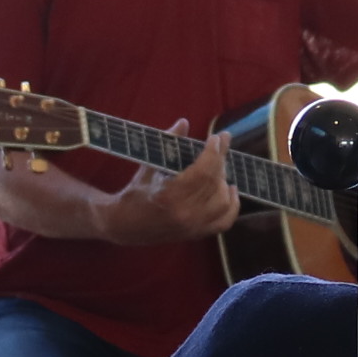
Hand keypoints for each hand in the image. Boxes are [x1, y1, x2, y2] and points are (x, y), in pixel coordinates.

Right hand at [99, 119, 240, 247]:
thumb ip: (167, 142)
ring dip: (225, 181)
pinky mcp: (196, 234)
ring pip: (223, 201)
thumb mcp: (148, 166)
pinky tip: (231, 190)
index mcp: (170, 196)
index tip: (217, 138)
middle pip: (215, 183)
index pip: (203, 171)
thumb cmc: (134, 193)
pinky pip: (224, 222)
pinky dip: (233, 206)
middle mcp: (185, 214)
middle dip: (221, 161)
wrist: (124, 226)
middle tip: (219, 147)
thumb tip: (184, 122)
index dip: (214, 152)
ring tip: (220, 167)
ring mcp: (193, 227)